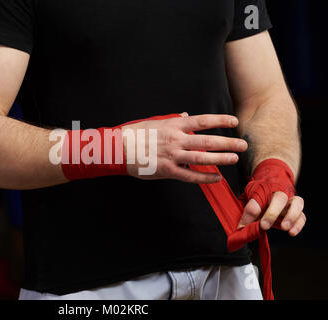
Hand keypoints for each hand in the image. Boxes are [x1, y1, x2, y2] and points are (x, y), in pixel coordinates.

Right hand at [122, 113, 247, 182]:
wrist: (119, 148)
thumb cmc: (136, 134)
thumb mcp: (156, 122)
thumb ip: (173, 120)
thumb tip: (186, 115)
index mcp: (174, 125)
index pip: (202, 121)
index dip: (220, 120)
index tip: (234, 121)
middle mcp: (176, 139)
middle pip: (207, 140)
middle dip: (228, 142)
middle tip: (243, 144)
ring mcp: (172, 156)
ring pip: (201, 157)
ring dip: (220, 158)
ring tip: (234, 158)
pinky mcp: (167, 170)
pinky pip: (189, 175)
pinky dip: (204, 177)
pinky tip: (215, 178)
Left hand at [238, 193, 305, 235]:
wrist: (273, 183)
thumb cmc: (260, 192)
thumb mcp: (249, 198)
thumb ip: (247, 210)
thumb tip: (241, 227)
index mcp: (264, 188)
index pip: (257, 198)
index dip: (251, 212)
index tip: (243, 225)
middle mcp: (279, 192)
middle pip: (279, 198)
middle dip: (272, 213)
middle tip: (264, 225)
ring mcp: (290, 200)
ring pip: (296, 203)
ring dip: (291, 216)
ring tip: (284, 228)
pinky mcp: (297, 209)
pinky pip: (302, 216)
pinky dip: (298, 224)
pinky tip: (292, 232)